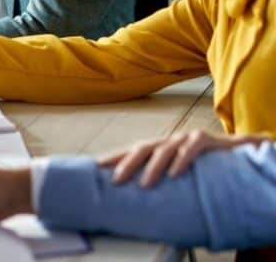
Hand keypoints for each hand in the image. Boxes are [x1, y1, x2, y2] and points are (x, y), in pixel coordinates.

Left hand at [98, 129, 266, 187]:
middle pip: (143, 148)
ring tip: (145, 184)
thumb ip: (158, 174)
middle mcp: (167, 140)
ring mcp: (184, 138)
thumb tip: (135, 191)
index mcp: (158, 146)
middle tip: (116, 180)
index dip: (114, 157)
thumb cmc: (198, 162)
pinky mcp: (203, 139)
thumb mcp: (174, 168)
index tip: (96, 167)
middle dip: (127, 163)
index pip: (132, 150)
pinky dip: (182, 160)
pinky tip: (176, 173)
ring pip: (164, 150)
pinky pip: (191, 149)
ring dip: (153, 167)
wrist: (233, 150)